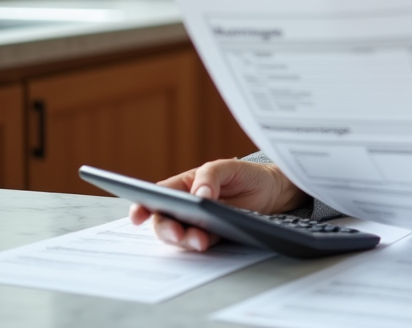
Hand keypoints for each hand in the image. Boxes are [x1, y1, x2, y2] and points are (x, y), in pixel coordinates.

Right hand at [127, 159, 305, 251]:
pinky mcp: (212, 235)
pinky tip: (206, 242)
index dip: (143, 205)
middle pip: (164, 220)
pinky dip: (200, 244)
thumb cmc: (247, 175)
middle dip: (166, 228)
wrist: (274, 192)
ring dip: (185, 240)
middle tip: (177, 233)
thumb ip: (209, 176)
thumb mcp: (228, 167)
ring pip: (180, 235)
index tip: (138, 215)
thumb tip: (198, 195)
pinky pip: (199, 242)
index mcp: (185, 185)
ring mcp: (198, 222)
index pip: (159, 194)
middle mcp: (186, 205)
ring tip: (199, 240)